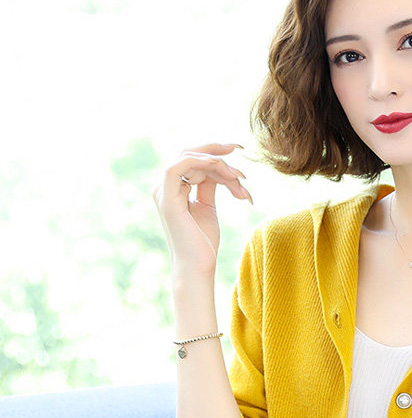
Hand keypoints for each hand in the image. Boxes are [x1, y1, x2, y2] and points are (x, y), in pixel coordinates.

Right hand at [152, 142, 252, 280]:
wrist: (198, 267)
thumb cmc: (204, 243)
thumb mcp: (208, 208)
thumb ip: (208, 186)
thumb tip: (218, 169)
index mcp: (173, 189)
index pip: (194, 162)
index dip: (217, 156)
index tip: (240, 154)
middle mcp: (165, 187)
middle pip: (190, 154)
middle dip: (217, 150)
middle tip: (241, 150)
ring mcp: (163, 191)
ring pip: (189, 158)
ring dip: (218, 163)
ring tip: (239, 177)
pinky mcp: (167, 198)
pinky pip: (179, 167)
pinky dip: (202, 162)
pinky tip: (223, 169)